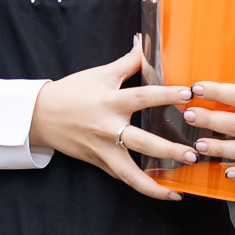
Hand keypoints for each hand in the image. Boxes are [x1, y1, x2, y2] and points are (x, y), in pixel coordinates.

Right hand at [28, 37, 198, 201]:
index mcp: (110, 102)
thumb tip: (144, 42)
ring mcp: (103, 150)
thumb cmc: (71, 93)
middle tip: (193, 154)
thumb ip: (127, 62)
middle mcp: (108, 129)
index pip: (142, 97)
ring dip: (154, 185)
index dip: (166, 95)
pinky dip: (141, 185)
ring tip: (177, 190)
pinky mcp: (99, 163)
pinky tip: (161, 192)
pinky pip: (122, 177)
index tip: (188, 94)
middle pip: (142, 143)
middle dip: (169, 150)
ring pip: (130, 174)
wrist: (41, 116)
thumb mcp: (100, 74)